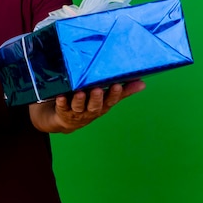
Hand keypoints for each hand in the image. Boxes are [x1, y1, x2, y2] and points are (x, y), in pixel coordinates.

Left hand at [29, 80, 145, 133]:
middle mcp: (90, 111)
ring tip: (80, 93)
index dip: (114, 94)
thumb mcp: (106, 99)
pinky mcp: (62, 111)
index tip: (117, 85)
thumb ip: (123, 91)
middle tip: (97, 89)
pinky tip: (60, 97)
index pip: (110, 101)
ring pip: (78, 107)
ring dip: (79, 100)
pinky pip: (62, 107)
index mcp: (102, 106)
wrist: (63, 119)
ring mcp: (76, 112)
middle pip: (94, 106)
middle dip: (96, 98)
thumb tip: (142, 83)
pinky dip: (61, 102)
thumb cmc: (88, 104)